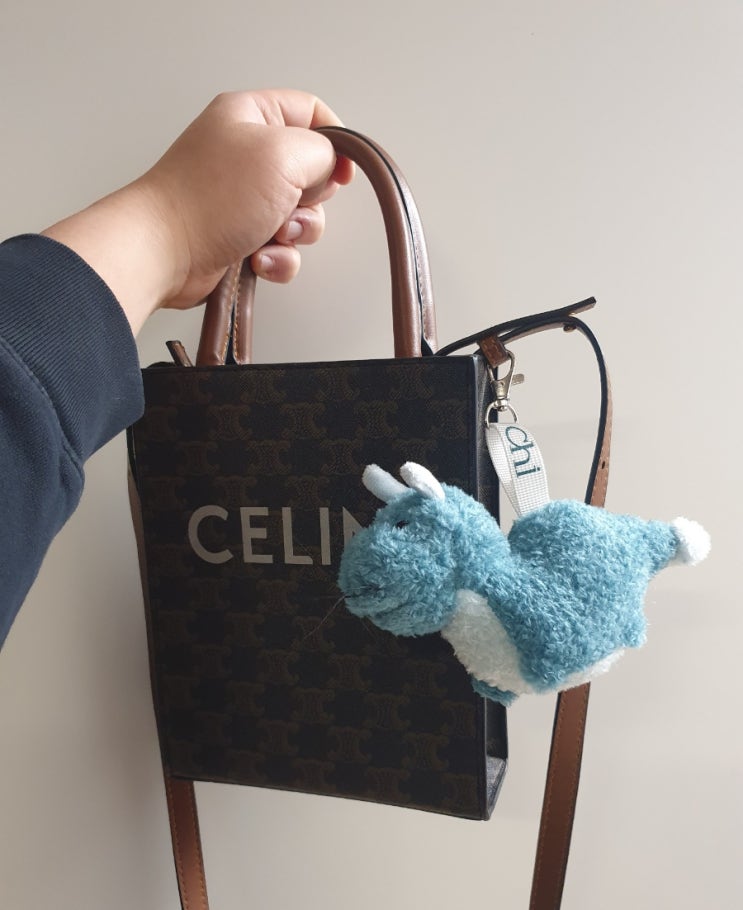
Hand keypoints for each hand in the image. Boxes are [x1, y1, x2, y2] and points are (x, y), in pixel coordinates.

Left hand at [42, 89, 353, 333]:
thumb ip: (323, 152)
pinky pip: (280, 248)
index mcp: (251, 116)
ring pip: (300, 216)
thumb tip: (330, 168)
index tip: (341, 172)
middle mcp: (246, 154)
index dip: (336, 142)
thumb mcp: (283, 154)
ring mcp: (242, 198)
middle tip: (292, 204)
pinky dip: (277, 258)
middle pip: (311, 172)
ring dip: (295, 234)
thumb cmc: (211, 197)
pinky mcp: (240, 236)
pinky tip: (257, 259)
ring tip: (270, 237)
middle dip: (312, 200)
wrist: (165, 252)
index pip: (311, 112)